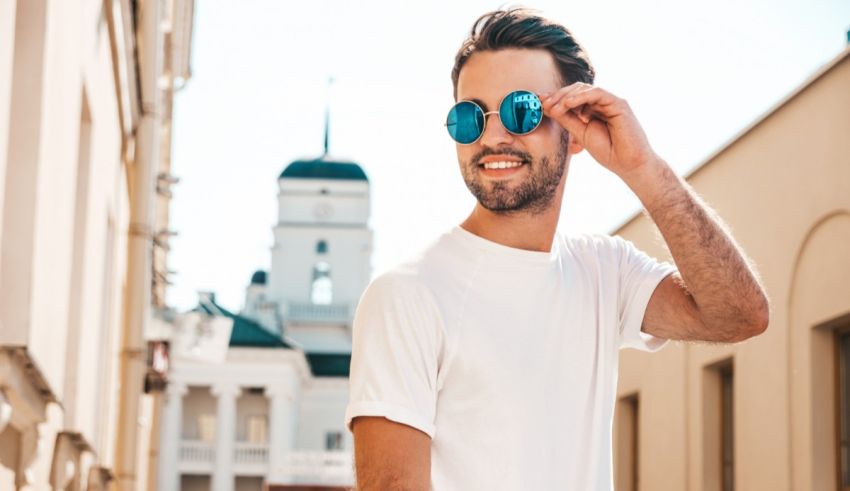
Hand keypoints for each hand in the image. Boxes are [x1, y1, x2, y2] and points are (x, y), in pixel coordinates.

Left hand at [541, 83, 660, 177]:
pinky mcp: (619, 104)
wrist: (629, 164)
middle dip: (557, 96)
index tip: (537, 102)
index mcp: (591, 110)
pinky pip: (598, 93)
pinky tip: (568, 104)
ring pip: (585, 89)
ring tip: (554, 107)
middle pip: (575, 90)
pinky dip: (581, 96)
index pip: (571, 98)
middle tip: (543, 104)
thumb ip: (566, 120)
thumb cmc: (608, 151)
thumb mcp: (580, 134)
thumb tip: (548, 108)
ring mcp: (610, 102)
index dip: (554, 98)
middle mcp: (601, 103)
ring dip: (566, 96)